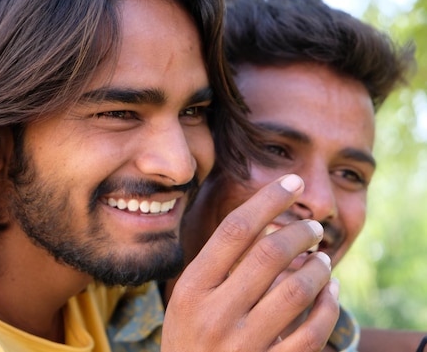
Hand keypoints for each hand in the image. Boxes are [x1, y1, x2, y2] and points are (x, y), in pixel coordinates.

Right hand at [162, 174, 338, 351]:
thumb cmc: (190, 340)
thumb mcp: (186, 302)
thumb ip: (214, 267)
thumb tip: (259, 223)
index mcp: (191, 289)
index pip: (234, 230)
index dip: (267, 200)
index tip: (290, 182)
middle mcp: (215, 314)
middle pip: (269, 254)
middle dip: (300, 231)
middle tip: (313, 226)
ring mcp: (243, 343)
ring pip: (296, 290)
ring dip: (318, 266)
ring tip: (323, 257)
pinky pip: (311, 331)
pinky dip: (329, 305)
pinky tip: (331, 290)